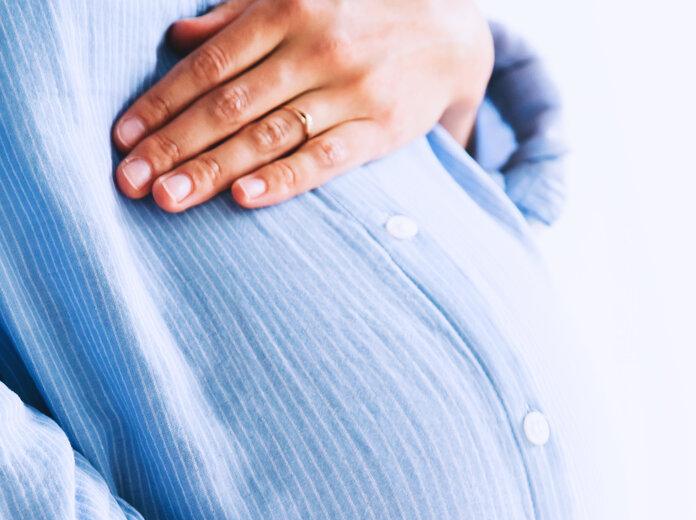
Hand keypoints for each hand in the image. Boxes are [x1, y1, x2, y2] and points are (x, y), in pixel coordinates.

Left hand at [112, 0, 492, 211]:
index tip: (123, 138)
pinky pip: (323, 160)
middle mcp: (313, 48)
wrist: (448, 35)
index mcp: (285, 10)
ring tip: (169, 200)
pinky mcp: (378, 130)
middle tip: (130, 182)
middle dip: (174, 145)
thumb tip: (178, 39)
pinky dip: (283, 179)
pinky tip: (244, 198)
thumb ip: (236, 19)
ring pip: (267, 135)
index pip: (209, 64)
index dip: (162, 103)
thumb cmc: (356, 18)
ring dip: (213, 169)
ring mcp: (347, 92)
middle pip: (229, 105)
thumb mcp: (297, 0)